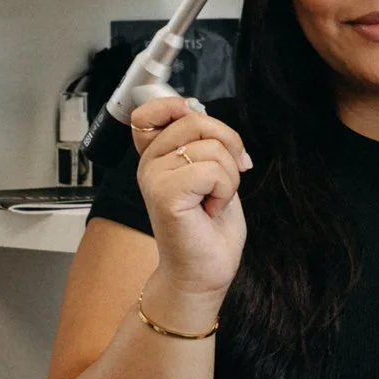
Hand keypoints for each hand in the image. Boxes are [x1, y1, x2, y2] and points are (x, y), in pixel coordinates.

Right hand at [132, 96, 251, 305]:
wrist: (204, 272)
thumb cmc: (208, 227)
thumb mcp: (211, 170)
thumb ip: (201, 140)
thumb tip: (199, 108)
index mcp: (156, 155)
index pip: (150, 111)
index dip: (176, 107)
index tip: (199, 133)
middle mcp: (149, 163)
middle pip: (196, 120)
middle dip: (228, 146)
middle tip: (224, 180)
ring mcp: (154, 178)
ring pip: (212, 148)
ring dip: (229, 178)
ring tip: (213, 202)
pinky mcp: (166, 195)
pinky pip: (212, 171)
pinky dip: (224, 191)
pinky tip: (210, 210)